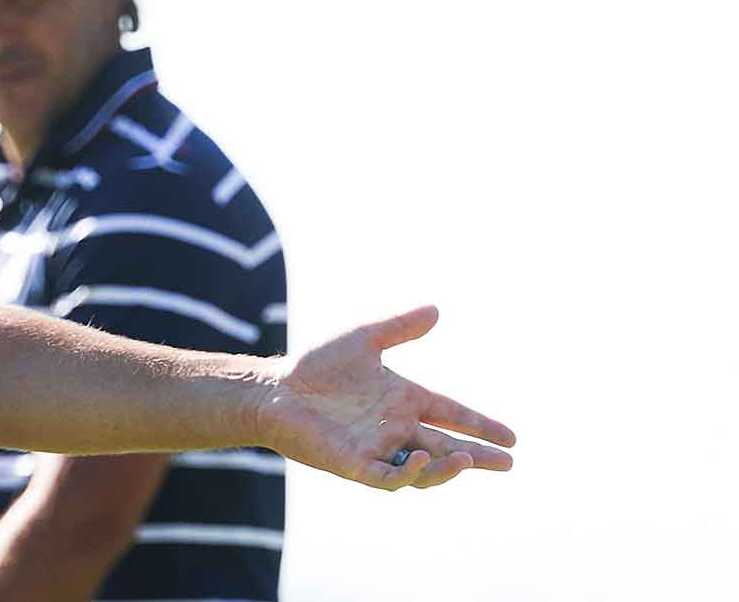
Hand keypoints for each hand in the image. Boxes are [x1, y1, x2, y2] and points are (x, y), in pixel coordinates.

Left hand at [256, 305, 515, 489]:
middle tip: (508, 463)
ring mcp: (378, 449)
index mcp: (404, 400)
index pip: (452, 415)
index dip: (481, 425)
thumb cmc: (315, 366)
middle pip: (448, 447)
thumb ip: (398, 327)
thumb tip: (436, 309)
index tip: (512, 436)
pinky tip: (422, 458)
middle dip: (479, 457)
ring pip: (424, 469)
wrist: (274, 388)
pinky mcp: (356, 464)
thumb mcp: (363, 340)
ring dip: (447, 468)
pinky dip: (410, 472)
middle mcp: (397, 428)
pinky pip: (389, 477)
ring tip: (467, 459)